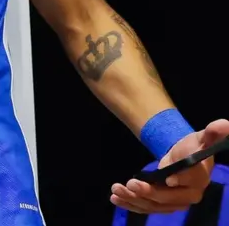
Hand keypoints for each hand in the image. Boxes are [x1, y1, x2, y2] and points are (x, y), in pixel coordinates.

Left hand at [111, 119, 228, 213]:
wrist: (182, 157)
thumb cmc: (192, 148)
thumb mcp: (201, 138)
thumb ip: (211, 133)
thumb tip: (223, 124)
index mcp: (200, 179)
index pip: (191, 181)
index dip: (180, 179)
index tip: (167, 177)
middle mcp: (188, 195)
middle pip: (168, 198)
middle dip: (149, 192)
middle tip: (130, 183)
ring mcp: (174, 203)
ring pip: (153, 205)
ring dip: (133, 199)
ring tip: (116, 189)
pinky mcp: (160, 205)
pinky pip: (145, 207)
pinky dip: (130, 204)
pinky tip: (115, 198)